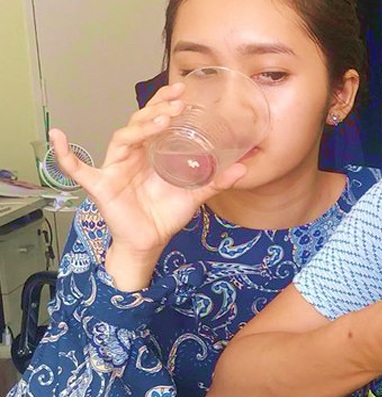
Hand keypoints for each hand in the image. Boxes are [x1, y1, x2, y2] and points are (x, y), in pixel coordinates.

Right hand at [50, 83, 247, 289]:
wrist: (150, 242)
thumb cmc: (165, 215)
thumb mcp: (195, 195)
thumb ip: (216, 181)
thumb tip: (243, 168)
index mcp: (151, 153)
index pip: (156, 120)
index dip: (165, 103)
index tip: (182, 90)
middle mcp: (132, 155)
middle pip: (139, 124)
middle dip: (157, 110)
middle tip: (178, 102)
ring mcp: (114, 168)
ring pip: (122, 139)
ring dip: (140, 128)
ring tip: (162, 120)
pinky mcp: (101, 186)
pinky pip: (77, 169)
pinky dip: (65, 154)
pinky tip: (57, 137)